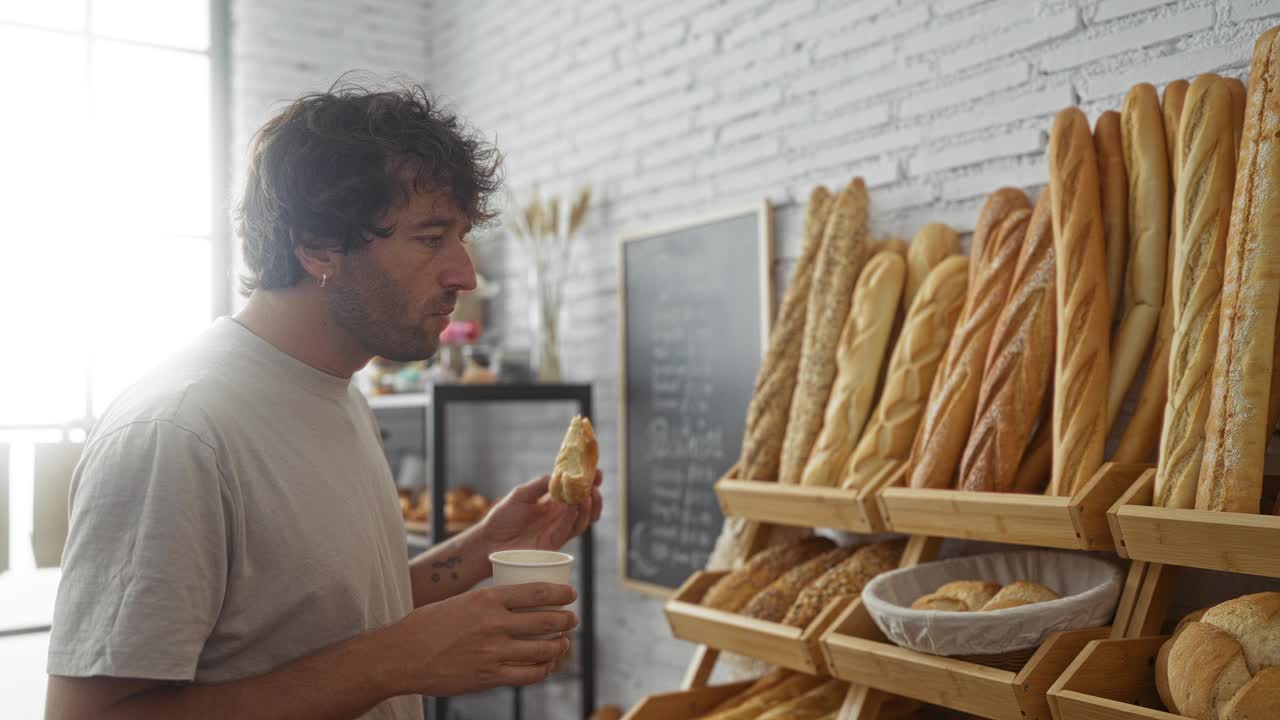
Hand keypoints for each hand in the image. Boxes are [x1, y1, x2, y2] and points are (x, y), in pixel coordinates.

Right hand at [382, 582, 578, 695]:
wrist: (402, 656)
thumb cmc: (428, 625)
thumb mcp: (461, 601)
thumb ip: (488, 603)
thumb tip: (515, 602)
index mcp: (487, 599)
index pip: (536, 592)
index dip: (560, 594)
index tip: (571, 595)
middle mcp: (494, 624)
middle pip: (546, 621)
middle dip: (566, 620)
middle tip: (571, 620)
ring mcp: (493, 652)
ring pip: (542, 650)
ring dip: (559, 646)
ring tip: (563, 643)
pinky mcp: (489, 677)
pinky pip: (527, 675)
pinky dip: (542, 670)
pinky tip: (545, 666)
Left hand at [482, 470, 602, 554]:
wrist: (489, 542)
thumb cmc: (503, 517)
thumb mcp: (521, 494)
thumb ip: (541, 484)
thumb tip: (560, 475)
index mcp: (553, 501)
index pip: (577, 490)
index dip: (589, 482)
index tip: (597, 472)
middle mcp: (560, 515)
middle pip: (587, 507)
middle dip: (594, 495)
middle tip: (594, 485)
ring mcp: (558, 529)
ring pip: (584, 519)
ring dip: (588, 506)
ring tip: (587, 495)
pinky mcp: (553, 543)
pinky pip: (569, 529)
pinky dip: (574, 517)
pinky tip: (573, 506)